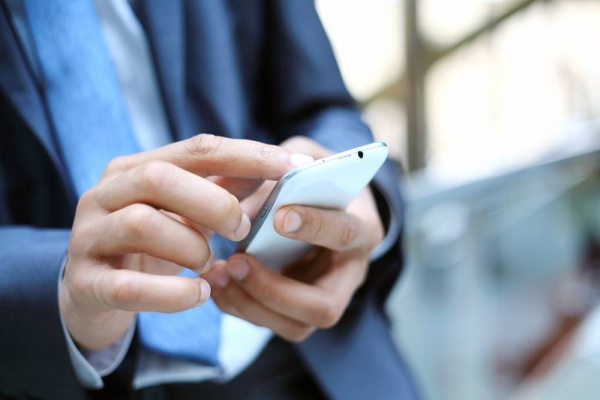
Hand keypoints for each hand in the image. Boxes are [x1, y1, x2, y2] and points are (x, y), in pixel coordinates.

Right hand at [61, 134, 311, 349]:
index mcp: (133, 168)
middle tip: (242, 230)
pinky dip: (173, 293)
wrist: (91, 294)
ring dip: (191, 246)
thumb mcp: (182, 212)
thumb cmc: (148, 246)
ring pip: (141, 224)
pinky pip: (128, 287)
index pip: (196, 149)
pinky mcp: (86, 283)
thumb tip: (277, 167)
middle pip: (160, 177)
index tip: (292, 167)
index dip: (247, 155)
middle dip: (214, 203)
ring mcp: (89, 237)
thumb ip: (221, 188)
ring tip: (210, 264)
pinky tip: (199, 293)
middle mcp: (105, 194)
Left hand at [204, 137, 383, 340]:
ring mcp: (326, 296)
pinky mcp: (300, 309)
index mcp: (362, 227)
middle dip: (275, 289)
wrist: (323, 200)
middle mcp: (350, 272)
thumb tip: (254, 185)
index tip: (279, 217)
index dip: (315, 227)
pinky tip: (216, 283)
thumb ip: (285, 168)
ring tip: (217, 274)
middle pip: (324, 306)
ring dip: (250, 304)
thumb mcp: (306, 157)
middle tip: (236, 261)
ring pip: (296, 325)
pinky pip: (272, 323)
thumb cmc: (315, 177)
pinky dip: (239, 307)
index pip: (345, 234)